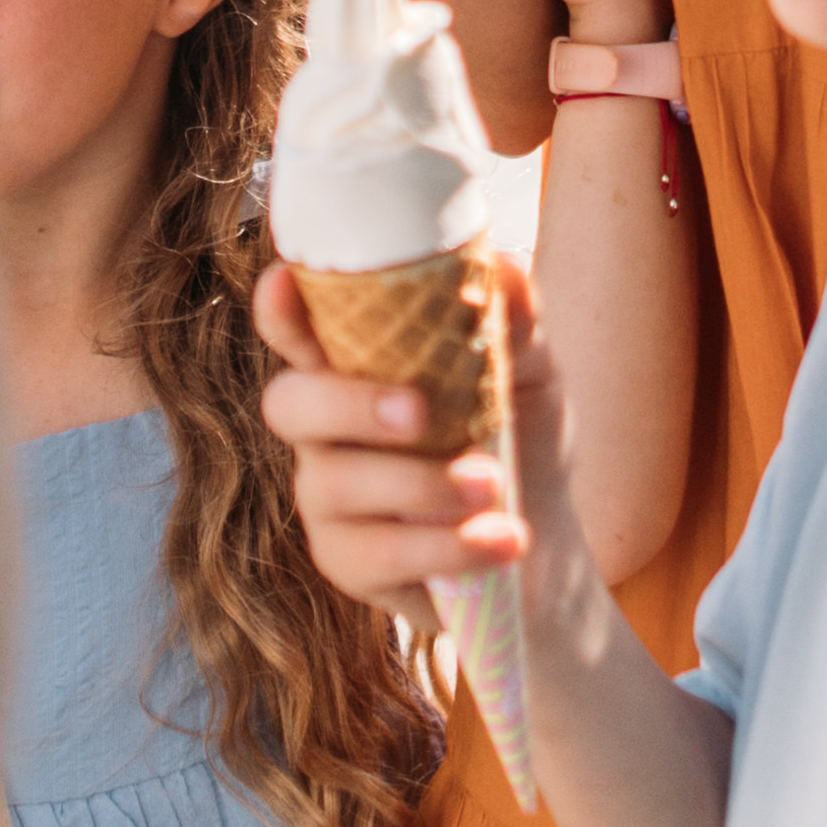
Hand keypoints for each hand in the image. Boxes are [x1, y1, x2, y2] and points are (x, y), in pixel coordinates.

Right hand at [255, 251, 568, 633]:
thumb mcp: (528, 376)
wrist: (546, 544)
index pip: (298, 330)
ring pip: (334, 484)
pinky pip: (377, 555)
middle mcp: (325, 431)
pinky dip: (447, 546)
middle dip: (348, 403)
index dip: (281, 309)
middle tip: (420, 413)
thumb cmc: (519, 441)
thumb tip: (502, 263)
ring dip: (420, 483)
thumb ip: (513, 325)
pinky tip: (502, 539)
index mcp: (355, 369)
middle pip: (288, 404)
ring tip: (494, 487)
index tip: (284, 282)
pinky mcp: (350, 564)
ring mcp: (328, 501)